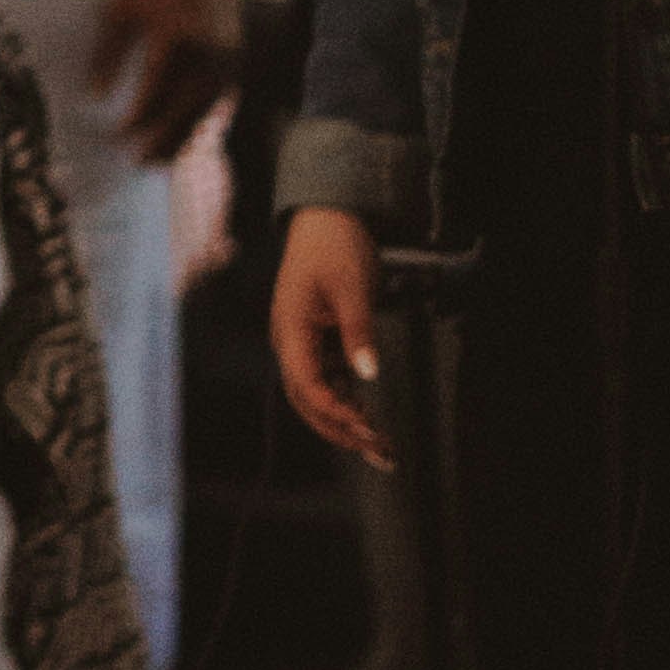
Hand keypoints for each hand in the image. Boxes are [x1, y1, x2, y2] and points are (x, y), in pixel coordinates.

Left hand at [95, 0, 244, 157]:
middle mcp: (207, 48)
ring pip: (206, 109)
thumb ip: (106, 54)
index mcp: (176, 34)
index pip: (156, 88)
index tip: (117, 135)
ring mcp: (226, 54)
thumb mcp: (119, 11)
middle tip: (134, 160)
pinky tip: (181, 140)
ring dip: (182, 137)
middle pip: (185, 106)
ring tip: (156, 160)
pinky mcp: (235, 57)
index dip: (138, 116)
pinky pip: (218, 101)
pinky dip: (200, 124)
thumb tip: (94, 96)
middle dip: (160, 137)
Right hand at [271, 204, 388, 470]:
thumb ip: (358, 331)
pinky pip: (327, 380)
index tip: (365, 425)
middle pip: (308, 401)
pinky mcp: (315, 341)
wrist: (325, 217)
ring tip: (379, 445)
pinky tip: (368, 415)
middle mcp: (290, 342)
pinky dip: (346, 401)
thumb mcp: (352, 286)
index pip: (306, 384)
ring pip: (317, 396)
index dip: (334, 410)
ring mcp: (301, 343)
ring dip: (345, 421)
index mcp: (290, 329)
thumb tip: (368, 374)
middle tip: (379, 452)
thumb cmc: (335, 245)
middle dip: (341, 430)